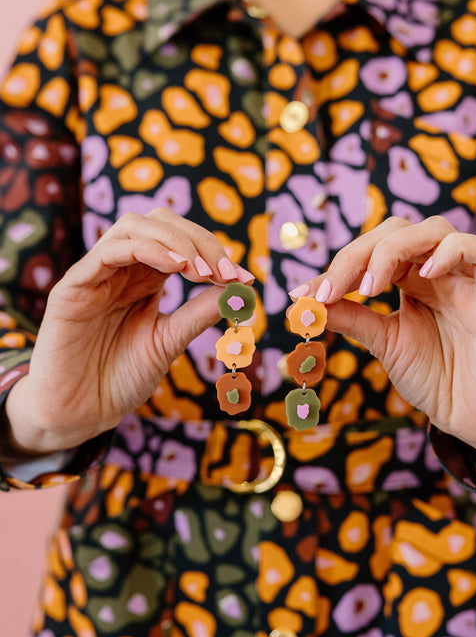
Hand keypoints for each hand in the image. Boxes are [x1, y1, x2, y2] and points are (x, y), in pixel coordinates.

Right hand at [6, 208, 253, 454]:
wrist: (81, 414)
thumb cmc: (121, 378)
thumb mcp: (169, 341)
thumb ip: (198, 313)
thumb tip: (240, 289)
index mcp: (144, 278)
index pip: (180, 241)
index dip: (214, 251)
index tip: (243, 278)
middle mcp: (120, 269)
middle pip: (159, 222)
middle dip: (198, 239)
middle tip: (223, 272)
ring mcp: (95, 274)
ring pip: (133, 226)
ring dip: (175, 240)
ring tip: (200, 271)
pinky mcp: (72, 287)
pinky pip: (108, 251)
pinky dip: (147, 249)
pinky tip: (175, 266)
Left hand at [295, 216, 475, 457]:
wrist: (474, 419)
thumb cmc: (436, 379)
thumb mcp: (384, 342)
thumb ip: (350, 317)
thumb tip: (301, 302)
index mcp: (412, 279)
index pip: (373, 249)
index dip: (338, 266)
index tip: (304, 295)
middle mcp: (439, 271)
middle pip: (398, 229)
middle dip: (358, 252)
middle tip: (331, 290)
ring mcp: (468, 280)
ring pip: (435, 229)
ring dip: (394, 249)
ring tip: (371, 287)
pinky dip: (452, 252)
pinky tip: (425, 275)